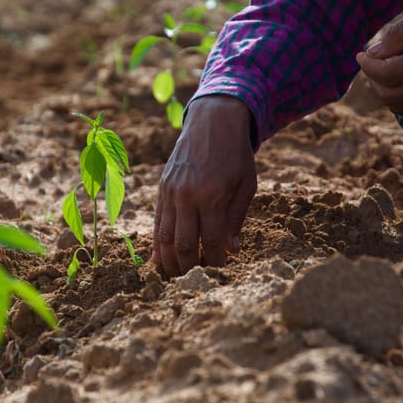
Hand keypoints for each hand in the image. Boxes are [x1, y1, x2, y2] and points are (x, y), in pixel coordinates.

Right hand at [152, 95, 256, 275]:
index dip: (215, 262)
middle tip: (195, 281)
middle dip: (189, 267)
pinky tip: (161, 259)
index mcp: (213, 196)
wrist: (213, 121)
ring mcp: (171, 192)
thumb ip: (237, 218)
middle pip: (183, 244)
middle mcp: (187, 196)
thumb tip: (231, 250)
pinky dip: (157, 243)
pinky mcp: (162, 188)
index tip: (220, 272)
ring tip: (176, 277)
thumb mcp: (246, 185)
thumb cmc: (236, 154)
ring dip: (170, 261)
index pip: (210, 241)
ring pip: (164, 236)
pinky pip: (156, 222)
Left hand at [355, 0, 402, 112]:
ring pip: (398, 106)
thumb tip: (373, 52)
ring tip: (385, 71)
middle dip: (373, 80)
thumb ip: (398, 34)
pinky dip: (399, 99)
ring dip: (384, 91)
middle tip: (372, 62)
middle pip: (387, 95)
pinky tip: (401, 80)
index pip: (384, 75)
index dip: (366, 66)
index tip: (361, 55)